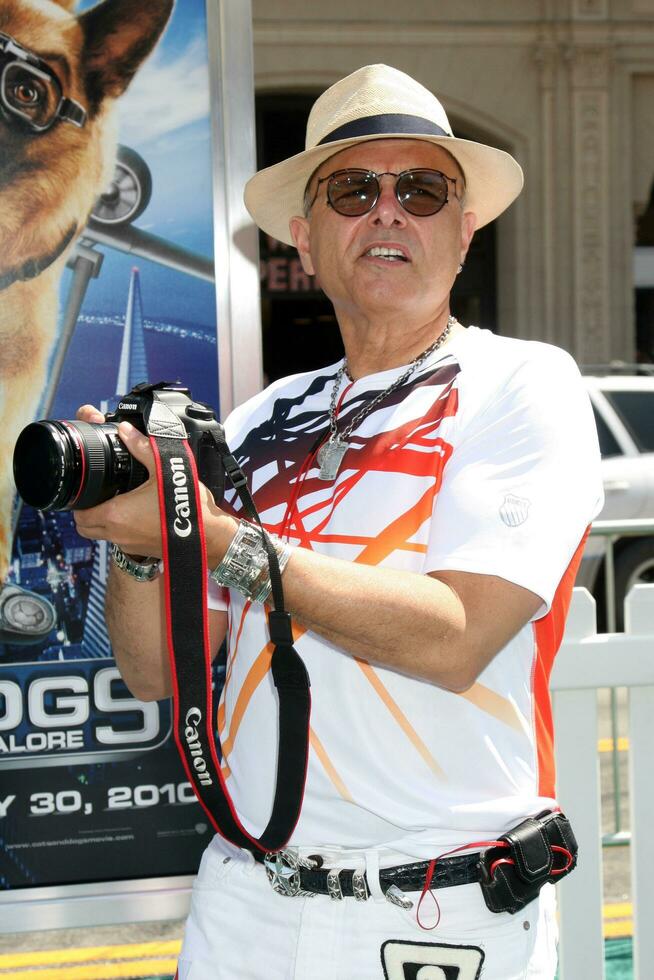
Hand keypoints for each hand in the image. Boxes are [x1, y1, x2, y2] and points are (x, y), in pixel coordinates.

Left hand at [73, 405, 236, 563]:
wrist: (210, 537)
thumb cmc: (187, 506)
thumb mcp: (163, 469)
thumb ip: (141, 447)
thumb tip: (126, 430)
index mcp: (116, 514)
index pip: (79, 513)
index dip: (78, 501)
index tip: (87, 488)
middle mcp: (118, 533)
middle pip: (85, 528)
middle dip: (85, 512)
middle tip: (96, 495)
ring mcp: (129, 545)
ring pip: (101, 535)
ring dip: (101, 521)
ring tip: (116, 501)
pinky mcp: (141, 551)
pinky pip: (120, 540)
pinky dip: (120, 528)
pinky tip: (135, 512)